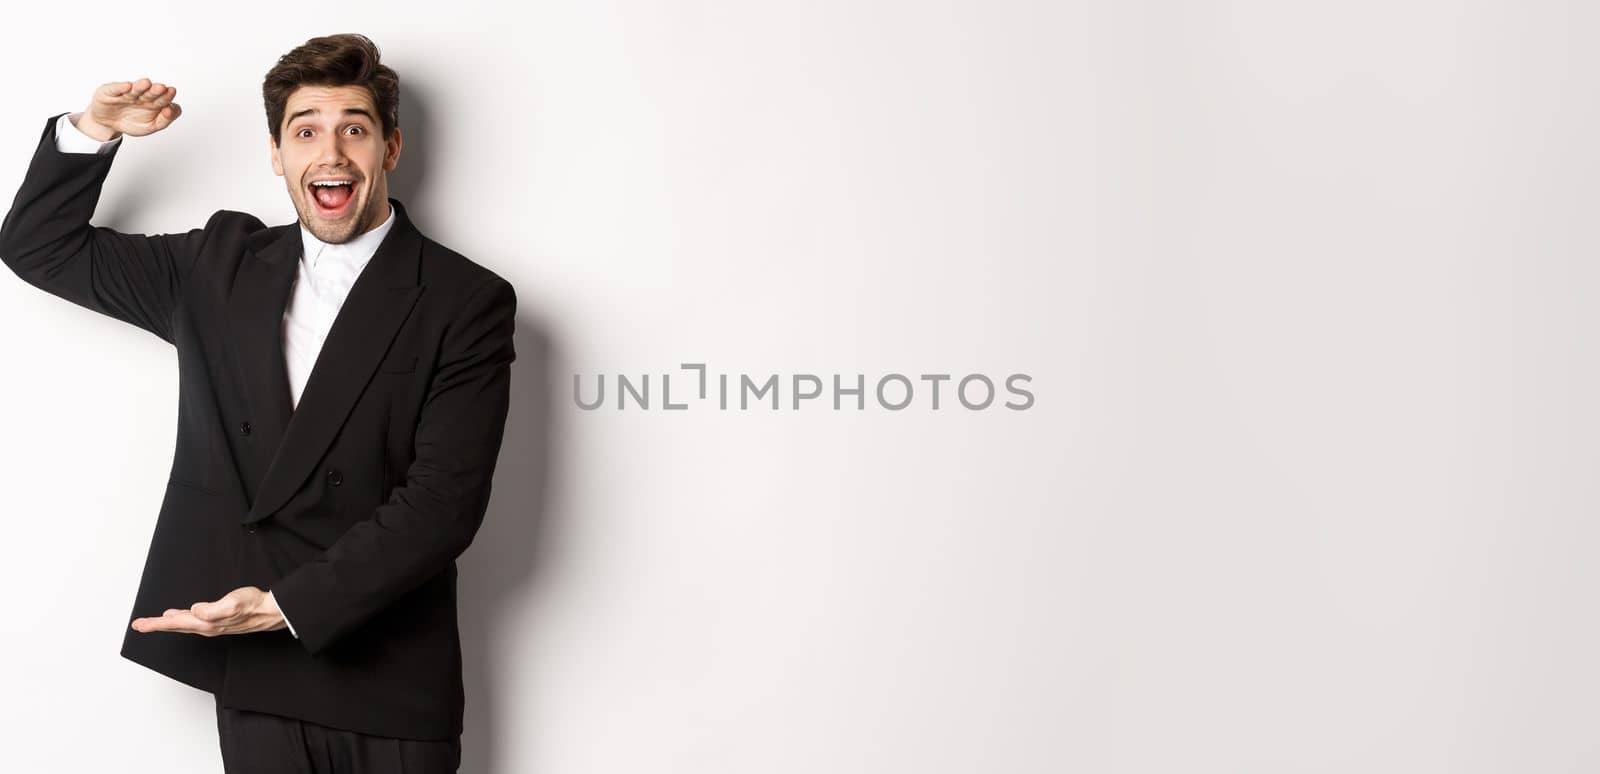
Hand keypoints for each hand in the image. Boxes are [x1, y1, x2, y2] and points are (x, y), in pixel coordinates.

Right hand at [77, 78, 182, 140]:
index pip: (164, 100)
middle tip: (162, 88)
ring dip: (140, 87)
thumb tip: (171, 109)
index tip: (170, 106)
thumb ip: (164, 120)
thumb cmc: (131, 122)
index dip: (168, 101)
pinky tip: (127, 86)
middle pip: (151, 93)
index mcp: (154, 103)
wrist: (108, 123)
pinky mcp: (110, 92)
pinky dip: (121, 88)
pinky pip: (116, 89)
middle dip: (156, 91)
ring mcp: (127, 93)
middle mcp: (142, 96)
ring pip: (135, 90)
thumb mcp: (150, 126)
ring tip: (146, 83)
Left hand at [130, 586, 286, 635]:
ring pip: (185, 624)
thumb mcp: (233, 603)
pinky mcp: (219, 621)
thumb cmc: (254, 605)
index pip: (175, 624)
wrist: (271, 611)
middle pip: (176, 627)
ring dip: (169, 623)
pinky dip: (183, 619)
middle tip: (140, 625)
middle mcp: (207, 626)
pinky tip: (184, 614)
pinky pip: (194, 622)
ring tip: (157, 621)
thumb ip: (213, 609)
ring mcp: (213, 625)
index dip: (156, 624)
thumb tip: (194, 609)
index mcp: (207, 623)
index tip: (139, 625)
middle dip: (157, 625)